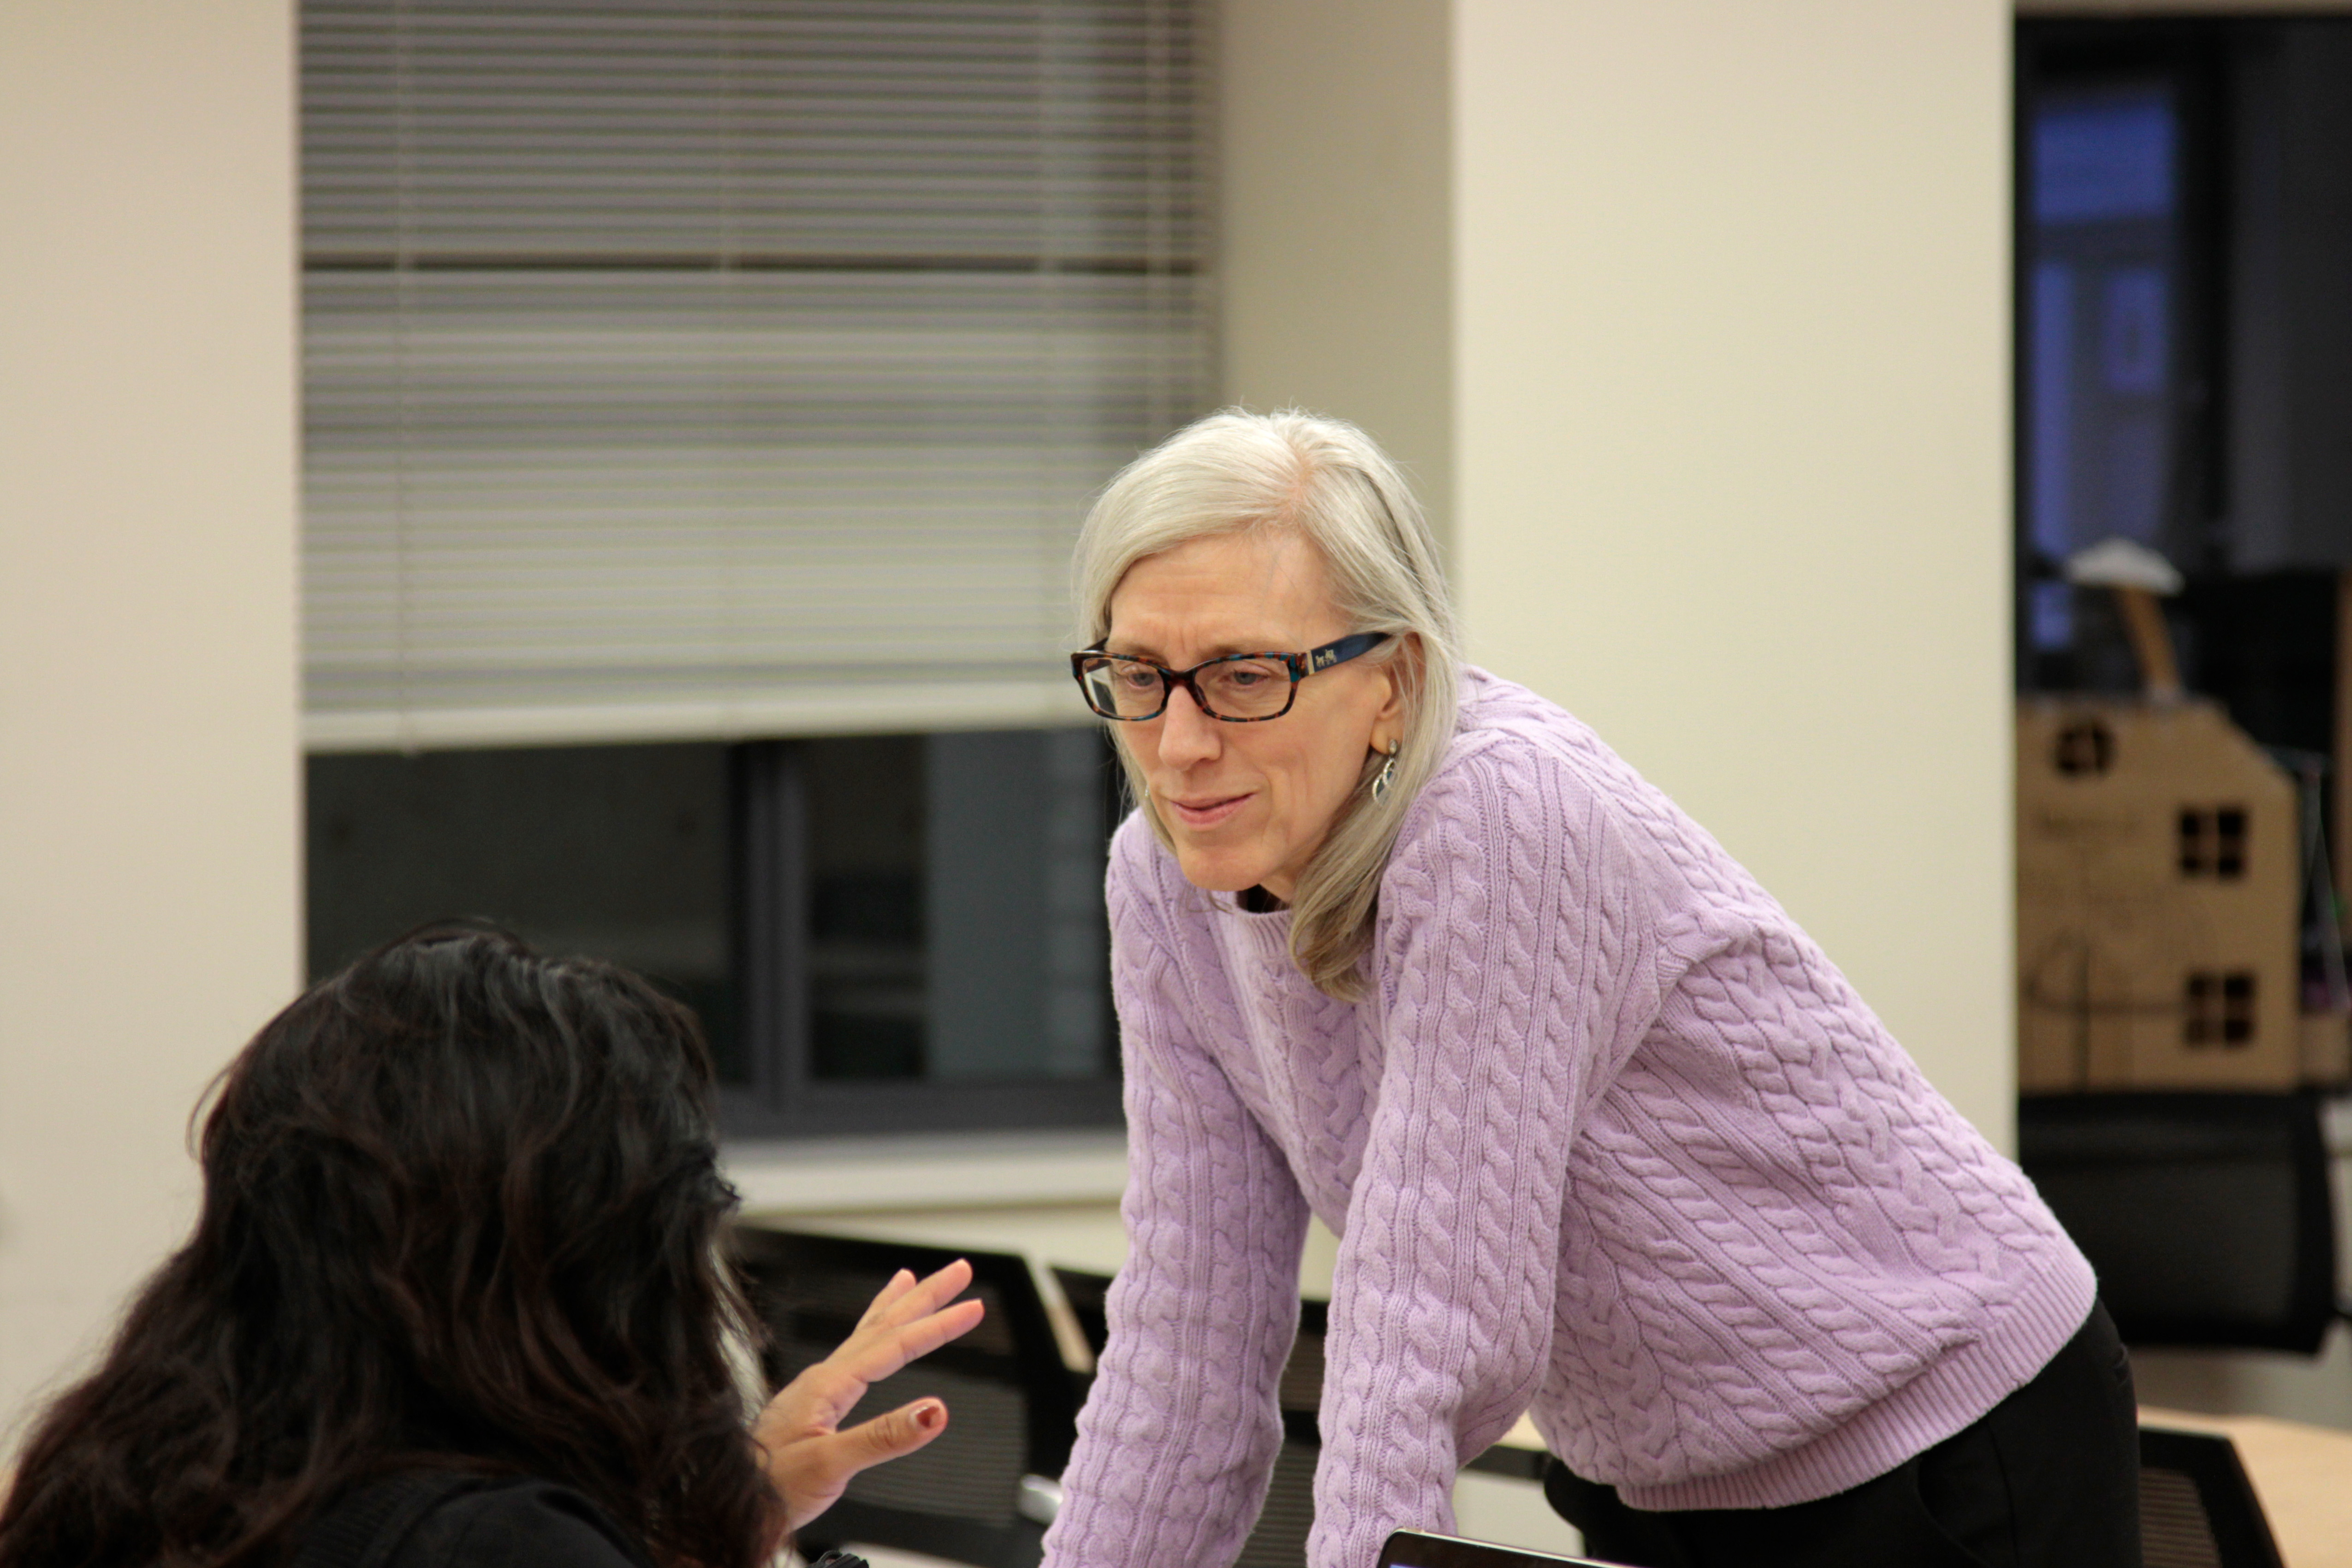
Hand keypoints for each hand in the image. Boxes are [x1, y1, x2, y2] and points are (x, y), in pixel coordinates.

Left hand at [752, 1257, 987, 1535]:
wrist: (730, 1505)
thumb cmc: (769, 1488)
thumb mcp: (830, 1465)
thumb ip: (884, 1436)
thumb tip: (935, 1410)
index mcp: (829, 1384)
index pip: (895, 1344)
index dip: (938, 1325)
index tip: (973, 1308)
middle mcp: (823, 1378)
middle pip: (883, 1324)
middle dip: (925, 1296)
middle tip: (959, 1271)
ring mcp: (817, 1388)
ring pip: (868, 1333)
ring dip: (898, 1306)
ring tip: (915, 1280)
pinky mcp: (815, 1404)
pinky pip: (853, 1352)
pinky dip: (871, 1332)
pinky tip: (874, 1336)